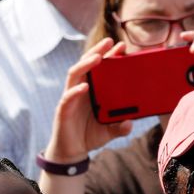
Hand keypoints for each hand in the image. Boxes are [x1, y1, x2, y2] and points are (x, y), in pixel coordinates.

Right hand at [46, 38, 129, 162]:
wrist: (72, 152)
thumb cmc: (89, 136)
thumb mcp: (111, 131)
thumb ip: (121, 127)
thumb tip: (130, 122)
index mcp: (93, 91)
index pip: (100, 69)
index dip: (109, 56)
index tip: (122, 46)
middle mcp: (80, 90)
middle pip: (86, 65)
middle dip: (97, 52)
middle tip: (110, 41)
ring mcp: (70, 99)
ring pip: (74, 75)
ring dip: (85, 65)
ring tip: (97, 58)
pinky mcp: (63, 110)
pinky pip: (67, 98)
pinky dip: (75, 92)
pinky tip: (85, 88)